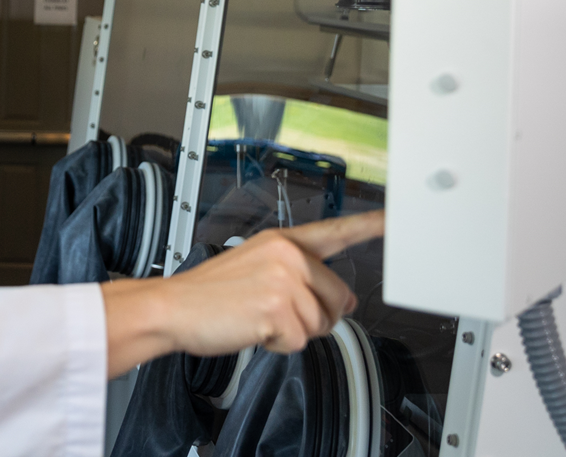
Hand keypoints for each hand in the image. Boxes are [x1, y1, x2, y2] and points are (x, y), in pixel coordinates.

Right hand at [102, 210, 383, 374]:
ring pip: (320, 324)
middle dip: (313, 316)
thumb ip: (299, 277)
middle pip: (336, 298)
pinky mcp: (279, 308)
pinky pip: (299, 342)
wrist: (172, 308)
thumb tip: (342, 303)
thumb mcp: (254, 269)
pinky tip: (253, 329)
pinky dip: (277, 345)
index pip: (334, 232)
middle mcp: (287, 255)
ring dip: (293, 332)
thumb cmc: (207, 294)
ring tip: (257, 319)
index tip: (393, 219)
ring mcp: (284, 281)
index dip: (369, 227)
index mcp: (281, 241)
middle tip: (273, 313)